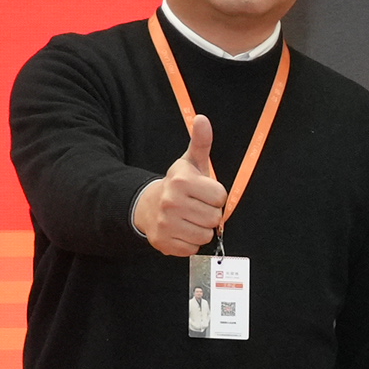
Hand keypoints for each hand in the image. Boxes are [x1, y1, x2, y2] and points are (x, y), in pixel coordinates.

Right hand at [131, 112, 225, 257]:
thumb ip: (200, 142)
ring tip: (190, 218)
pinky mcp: (163, 242)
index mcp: (181, 181)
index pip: (220, 197)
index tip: (204, 193)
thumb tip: (203, 119)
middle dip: (209, 213)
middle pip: (214, 218)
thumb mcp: (190, 162)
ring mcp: (166, 224)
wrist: (148, 206)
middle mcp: (172, 202)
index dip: (215, 196)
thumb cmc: (179, 185)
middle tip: (197, 207)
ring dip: (201, 229)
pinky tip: (181, 230)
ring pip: (205, 235)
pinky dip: (190, 242)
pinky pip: (192, 248)